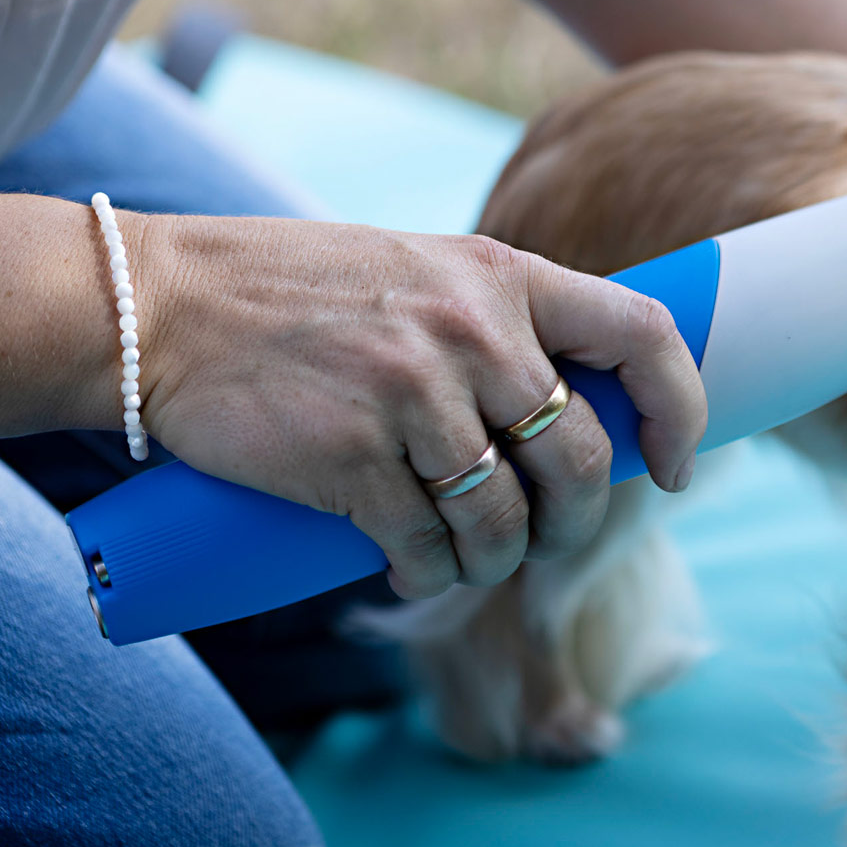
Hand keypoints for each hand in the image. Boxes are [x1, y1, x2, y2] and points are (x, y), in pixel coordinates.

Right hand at [128, 213, 705, 598]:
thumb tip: (578, 407)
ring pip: (504, 521)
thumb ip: (498, 321)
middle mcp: (472, 332)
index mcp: (501, 275)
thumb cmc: (301, 293)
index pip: (643, 334)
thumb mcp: (422, 271)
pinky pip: (425, 550)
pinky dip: (428, 576)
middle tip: (549, 536)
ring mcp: (413, 396)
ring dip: (497, 561)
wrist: (165, 304)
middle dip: (576, 520)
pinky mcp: (352, 461)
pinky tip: (412, 571)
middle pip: (580, 459)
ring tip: (471, 559)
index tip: (676, 463)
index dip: (681, 408)